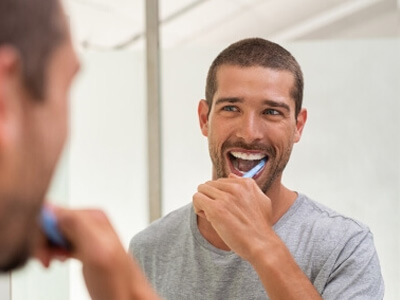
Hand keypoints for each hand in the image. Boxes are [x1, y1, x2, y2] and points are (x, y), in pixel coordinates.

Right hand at [35, 206, 159, 299]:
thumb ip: (77, 225)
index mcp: (93, 216)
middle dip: (43, 241)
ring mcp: (87, 234)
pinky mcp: (83, 246)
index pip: (53, 211)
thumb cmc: (118, 281)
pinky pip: (59, 241)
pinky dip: (53, 251)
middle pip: (52, 221)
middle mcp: (91, 222)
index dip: (42, 232)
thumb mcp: (97, 250)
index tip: (44, 251)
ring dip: (46, 247)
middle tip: (47, 259)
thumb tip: (53, 208)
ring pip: (53, 232)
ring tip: (53, 261)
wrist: (127, 297)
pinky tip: (59, 260)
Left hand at [193, 174, 273, 261]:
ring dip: (204, 203)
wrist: (262, 245)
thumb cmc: (261, 227)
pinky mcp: (216, 209)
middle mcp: (236, 187)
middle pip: (209, 185)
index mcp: (246, 183)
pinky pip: (197, 198)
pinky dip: (198, 208)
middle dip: (211, 198)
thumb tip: (231, 175)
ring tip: (213, 216)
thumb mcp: (262, 200)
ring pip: (201, 190)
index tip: (227, 208)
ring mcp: (225, 198)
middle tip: (219, 214)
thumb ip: (248, 186)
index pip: (221, 181)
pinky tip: (209, 219)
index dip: (220, 195)